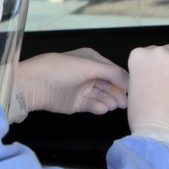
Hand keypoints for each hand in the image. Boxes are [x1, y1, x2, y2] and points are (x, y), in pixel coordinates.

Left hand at [13, 48, 128, 118]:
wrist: (34, 85)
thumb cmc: (60, 69)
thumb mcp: (88, 65)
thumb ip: (111, 72)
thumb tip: (128, 81)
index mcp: (91, 59)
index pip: (113, 70)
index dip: (123, 79)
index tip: (133, 89)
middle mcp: (88, 73)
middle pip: (110, 84)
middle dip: (118, 92)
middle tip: (125, 102)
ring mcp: (83, 89)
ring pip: (103, 96)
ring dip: (110, 100)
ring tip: (114, 105)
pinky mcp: (77, 104)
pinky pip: (93, 105)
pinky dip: (99, 107)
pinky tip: (103, 108)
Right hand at [127, 44, 168, 159]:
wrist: (159, 131)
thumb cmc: (143, 115)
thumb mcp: (134, 85)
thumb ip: (144, 71)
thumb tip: (157, 70)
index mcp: (138, 55)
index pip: (150, 53)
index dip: (155, 68)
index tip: (156, 79)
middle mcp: (156, 51)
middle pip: (168, 52)